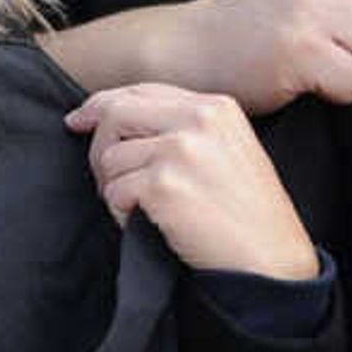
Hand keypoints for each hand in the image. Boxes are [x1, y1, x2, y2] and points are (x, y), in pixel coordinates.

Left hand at [67, 84, 318, 280]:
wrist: (272, 261)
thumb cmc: (248, 215)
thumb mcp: (228, 151)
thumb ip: (185, 128)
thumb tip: (114, 116)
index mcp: (216, 107)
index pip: (142, 91)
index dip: (102, 105)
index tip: (79, 121)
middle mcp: (199, 119)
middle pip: (115, 113)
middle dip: (99, 147)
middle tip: (106, 181)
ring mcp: (180, 150)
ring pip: (110, 158)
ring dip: (114, 189)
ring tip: (143, 211)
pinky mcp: (163, 185)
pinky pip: (113, 192)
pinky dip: (120, 214)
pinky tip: (147, 225)